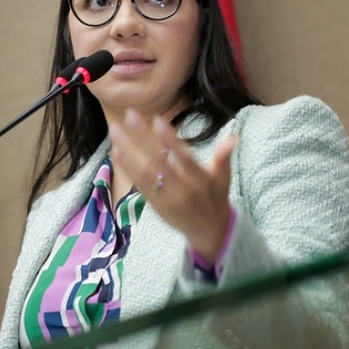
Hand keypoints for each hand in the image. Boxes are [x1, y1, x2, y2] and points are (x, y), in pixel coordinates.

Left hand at [109, 109, 237, 263]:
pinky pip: (139, 184)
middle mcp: (181, 189)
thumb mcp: (223, 178)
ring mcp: (166, 197)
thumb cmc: (215, 199)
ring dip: (128, 151)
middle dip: (142, 138)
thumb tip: (233, 138)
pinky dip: (127, 167)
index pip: (184, 158)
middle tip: (129, 116)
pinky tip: (117, 151)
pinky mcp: (155, 204)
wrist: (210, 233)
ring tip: (115, 131)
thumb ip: (223, 157)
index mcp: (199, 180)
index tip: (157, 121)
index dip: (170, 141)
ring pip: (144, 173)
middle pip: (159, 162)